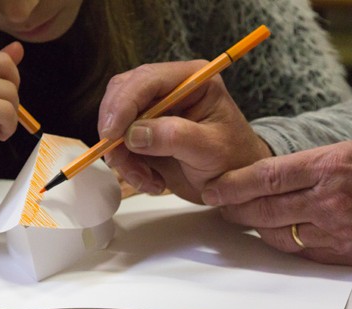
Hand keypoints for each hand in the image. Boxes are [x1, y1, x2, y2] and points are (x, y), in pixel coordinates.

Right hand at [98, 61, 271, 203]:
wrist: (239, 185)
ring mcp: (156, 110)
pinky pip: (120, 144)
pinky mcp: (146, 132)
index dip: (124, 104)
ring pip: (116, 121)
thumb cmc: (234, 160)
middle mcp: (171, 89)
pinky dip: (128, 166)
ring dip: (122, 154)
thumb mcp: (210, 149)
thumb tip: (134, 134)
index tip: (112, 134)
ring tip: (146, 179)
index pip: (147, 79)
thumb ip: (175, 137)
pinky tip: (151, 181)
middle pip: (123, 94)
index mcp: (192, 79)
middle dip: (116, 129)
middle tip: (118, 160)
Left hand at [203, 136, 351, 264]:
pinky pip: (301, 252)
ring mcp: (337, 231)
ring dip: (256, 228)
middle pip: (264, 209)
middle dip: (235, 208)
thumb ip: (313, 163)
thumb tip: (275, 176)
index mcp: (330, 165)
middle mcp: (329, 200)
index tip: (213, 187)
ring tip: (245, 219)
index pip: (266, 176)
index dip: (233, 184)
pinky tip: (276, 234)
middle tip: (220, 204)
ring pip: (278, 235)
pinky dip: (284, 243)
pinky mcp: (345, 256)